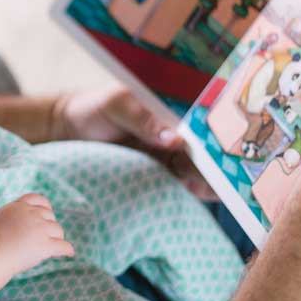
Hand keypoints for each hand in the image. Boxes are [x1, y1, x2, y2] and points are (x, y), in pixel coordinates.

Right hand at [0, 193, 73, 275]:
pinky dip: (67, 250)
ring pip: (58, 230)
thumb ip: (14, 214)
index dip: (44, 207)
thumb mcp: (0, 218)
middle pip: (50, 216)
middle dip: (48, 225)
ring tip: (54, 245)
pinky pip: (63, 246)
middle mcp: (32, 214)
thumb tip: (21, 219)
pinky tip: (69, 253)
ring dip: (56, 237)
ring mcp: (40, 229)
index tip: (46, 214)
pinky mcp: (46, 245)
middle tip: (46, 236)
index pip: (39, 200)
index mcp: (20, 206)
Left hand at [54, 85, 216, 200]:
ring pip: (199, 169)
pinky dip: (193, 191)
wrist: (70, 130)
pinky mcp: (159, 174)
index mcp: (172, 108)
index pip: (203, 121)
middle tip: (230, 176)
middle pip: (206, 148)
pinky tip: (200, 195)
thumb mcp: (115, 105)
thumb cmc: (94, 108)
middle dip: (221, 161)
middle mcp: (177, 131)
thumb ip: (141, 118)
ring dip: (211, 179)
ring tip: (221, 189)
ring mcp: (170, 154)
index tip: (229, 148)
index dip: (219, 134)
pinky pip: (182, 184)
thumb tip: (173, 137)